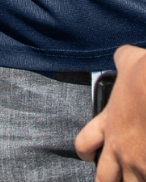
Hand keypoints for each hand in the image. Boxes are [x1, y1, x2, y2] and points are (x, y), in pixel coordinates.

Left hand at [76, 45, 145, 180]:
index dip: (85, 152)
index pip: (84, 144)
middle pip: (104, 179)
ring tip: (137, 175)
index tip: (89, 156)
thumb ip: (120, 60)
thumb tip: (122, 56)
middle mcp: (119, 148)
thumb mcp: (127, 59)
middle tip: (113, 180)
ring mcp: (139, 163)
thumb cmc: (144, 73)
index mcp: (108, 123)